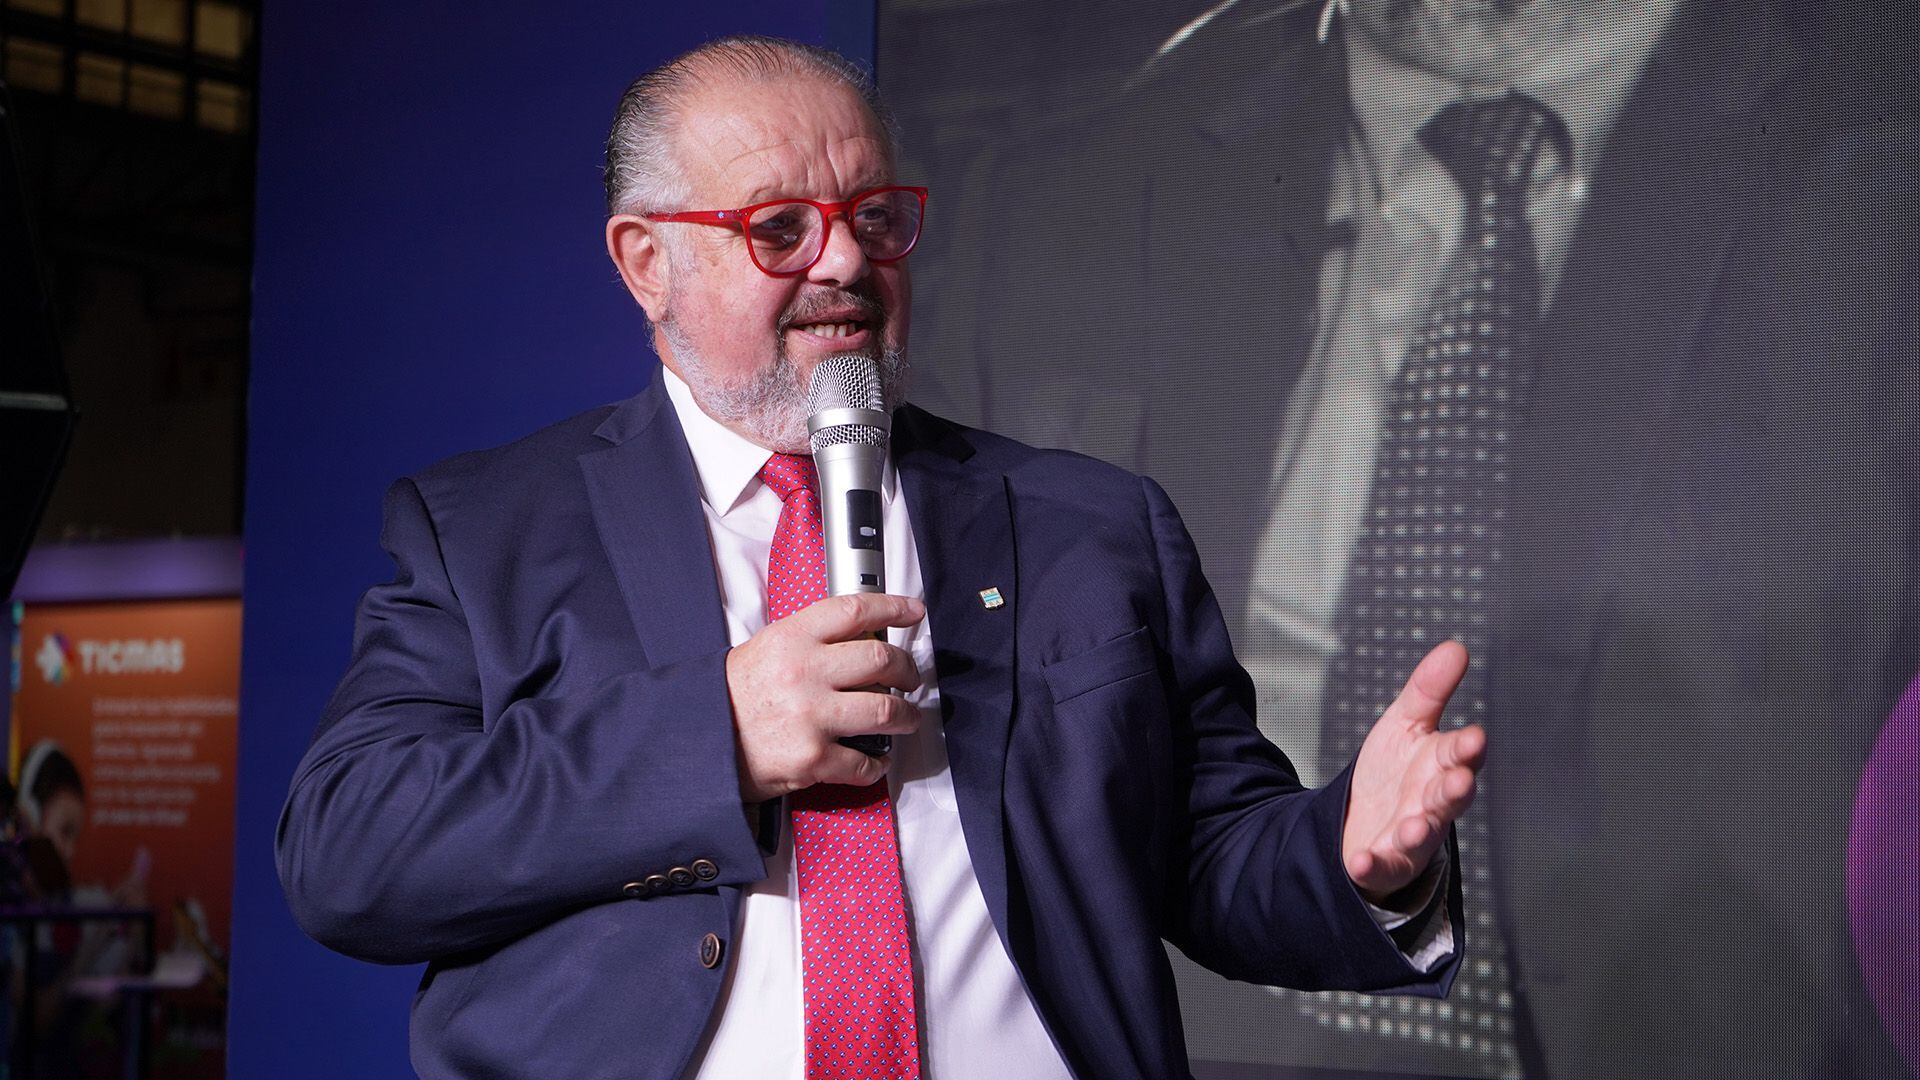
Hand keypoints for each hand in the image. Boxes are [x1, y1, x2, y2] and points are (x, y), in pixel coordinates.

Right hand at [726, 593, 926, 803]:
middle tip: (910, 677)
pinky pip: (864, 762)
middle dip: (907, 670)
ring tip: (906, 718)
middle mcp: (805, 673)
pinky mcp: (813, 758)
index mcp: (792, 639)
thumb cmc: (732, 697)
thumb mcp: (766, 649)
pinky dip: (877, 764)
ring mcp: (811, 717)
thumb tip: (859, 640)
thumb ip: (811, 641)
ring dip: (905, 716)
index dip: (892, 608)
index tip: (913, 612)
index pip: (855, 611)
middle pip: (881, 660)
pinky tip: (875, 759)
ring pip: (885, 710)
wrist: (698, 742)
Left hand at [1341, 640, 1486, 904]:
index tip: (1474, 738)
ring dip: (1419, 831)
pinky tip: (1362, 860)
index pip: (1457, 755)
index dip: (1466, 749)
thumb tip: (1456, 647)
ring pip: (1421, 836)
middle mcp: (1431, 804)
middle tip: (1460, 781)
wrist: (1362, 824)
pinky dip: (1372, 865)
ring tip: (1413, 827)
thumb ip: (1429, 690)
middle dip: (1454, 790)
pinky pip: (1380, 867)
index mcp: (1439, 766)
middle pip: (1447, 798)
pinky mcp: (1384, 863)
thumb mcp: (1405, 724)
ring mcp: (1410, 837)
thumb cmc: (1393, 775)